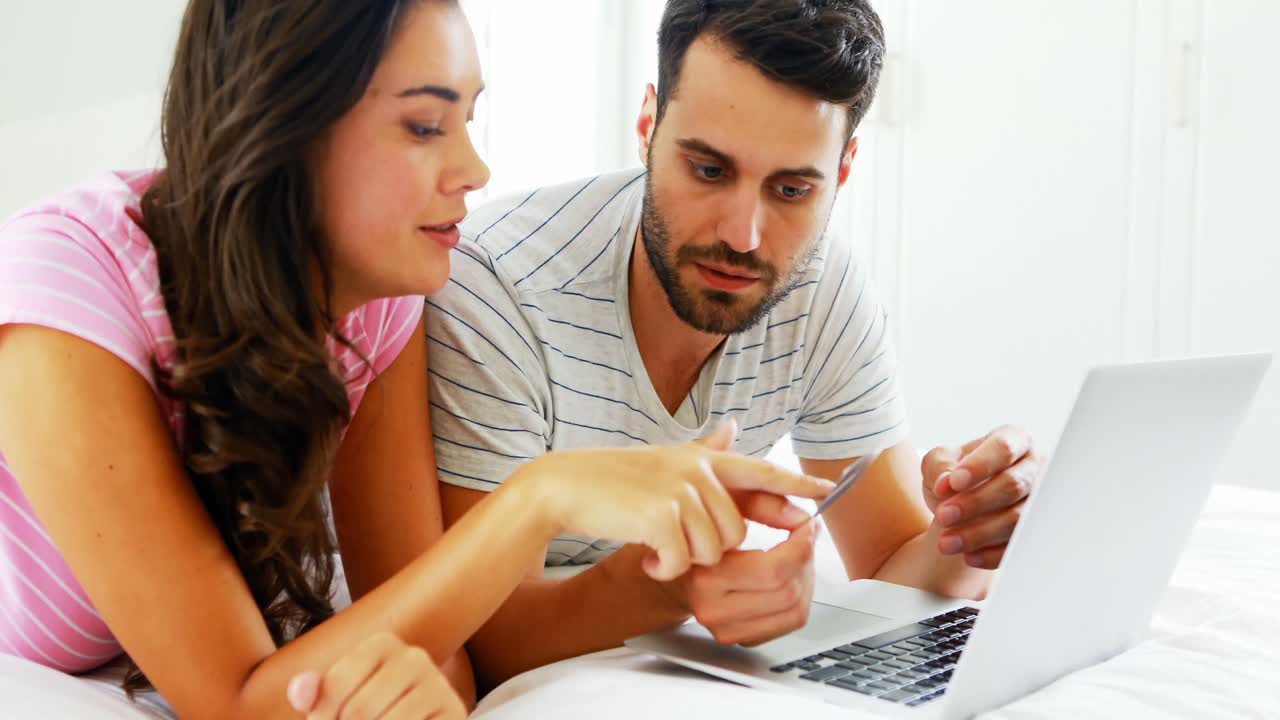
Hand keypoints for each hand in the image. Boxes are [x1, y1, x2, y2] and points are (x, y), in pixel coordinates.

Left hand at [287, 632, 465, 719]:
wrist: (416, 719)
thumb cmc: (368, 714)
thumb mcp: (336, 701)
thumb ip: (312, 693)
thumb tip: (300, 692)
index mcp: (383, 644)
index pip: (336, 685)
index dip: (322, 717)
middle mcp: (414, 657)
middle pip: (358, 711)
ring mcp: (438, 686)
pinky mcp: (454, 712)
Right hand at [518, 420, 834, 581]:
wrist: (564, 487)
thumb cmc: (612, 479)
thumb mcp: (664, 460)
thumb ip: (704, 451)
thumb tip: (734, 428)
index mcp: (701, 458)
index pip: (760, 470)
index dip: (795, 484)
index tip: (826, 492)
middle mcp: (697, 471)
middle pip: (736, 531)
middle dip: (708, 548)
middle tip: (673, 541)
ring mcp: (680, 492)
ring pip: (713, 550)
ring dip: (685, 559)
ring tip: (656, 545)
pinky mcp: (661, 516)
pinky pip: (683, 561)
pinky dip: (664, 568)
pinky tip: (645, 557)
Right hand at [664, 507, 819, 646]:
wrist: (673, 570)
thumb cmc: (697, 535)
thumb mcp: (723, 506)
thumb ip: (764, 504)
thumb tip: (802, 516)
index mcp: (706, 576)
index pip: (773, 569)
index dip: (801, 545)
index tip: (807, 525)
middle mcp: (713, 609)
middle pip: (787, 592)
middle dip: (806, 560)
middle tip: (806, 538)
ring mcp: (726, 629)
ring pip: (794, 611)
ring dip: (806, 579)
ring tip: (799, 557)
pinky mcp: (740, 638)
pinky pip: (789, 624)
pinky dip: (800, 598)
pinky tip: (791, 578)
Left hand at [921, 425, 1043, 569]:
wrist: (962, 503)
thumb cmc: (954, 473)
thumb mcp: (939, 462)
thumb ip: (939, 466)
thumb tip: (947, 481)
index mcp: (1015, 439)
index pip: (1003, 448)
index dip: (979, 466)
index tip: (953, 483)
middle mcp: (1034, 467)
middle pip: (1013, 484)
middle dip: (975, 503)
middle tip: (943, 516)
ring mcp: (1040, 500)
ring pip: (1018, 518)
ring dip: (980, 533)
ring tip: (946, 542)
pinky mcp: (1037, 530)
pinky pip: (1020, 545)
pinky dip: (992, 554)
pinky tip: (967, 556)